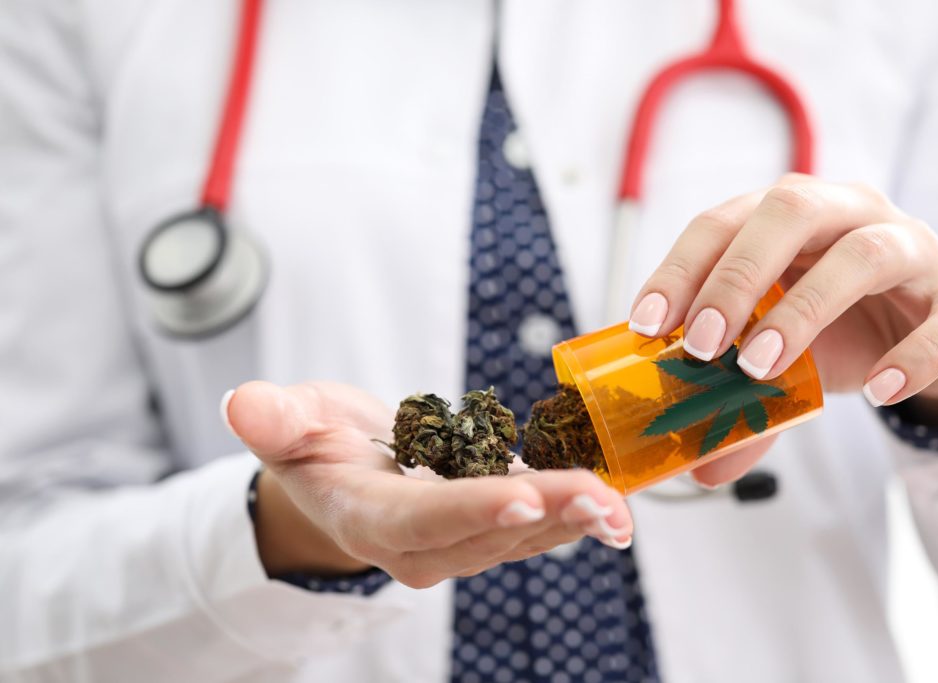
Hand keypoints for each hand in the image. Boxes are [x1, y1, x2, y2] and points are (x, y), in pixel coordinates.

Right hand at [223, 381, 632, 586]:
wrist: (341, 476)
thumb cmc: (315, 445)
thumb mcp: (290, 423)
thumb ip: (274, 419)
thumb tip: (243, 403)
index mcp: (371, 517)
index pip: (426, 518)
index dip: (473, 509)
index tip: (522, 494)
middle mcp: (421, 545)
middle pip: (488, 534)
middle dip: (546, 515)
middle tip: (601, 500)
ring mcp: (459, 543)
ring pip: (521, 538)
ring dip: (573, 521)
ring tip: (620, 507)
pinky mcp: (489, 530)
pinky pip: (535, 526)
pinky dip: (575, 514)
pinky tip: (615, 503)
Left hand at [629, 174, 937, 486]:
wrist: (932, 329)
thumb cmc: (841, 323)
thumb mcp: (782, 353)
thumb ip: (742, 402)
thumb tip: (699, 468)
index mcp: (788, 217)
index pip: (722, 222)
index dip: (680, 269)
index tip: (647, 324)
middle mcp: (848, 214)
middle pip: (790, 212)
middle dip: (736, 277)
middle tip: (700, 343)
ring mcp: (912, 249)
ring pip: (865, 254)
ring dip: (805, 310)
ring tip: (761, 366)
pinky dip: (912, 356)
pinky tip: (877, 391)